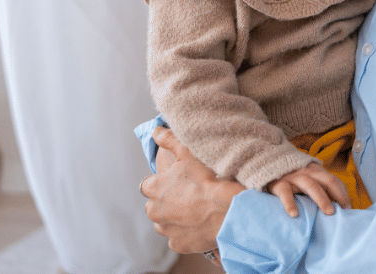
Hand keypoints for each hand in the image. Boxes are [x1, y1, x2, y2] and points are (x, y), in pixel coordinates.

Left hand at [140, 126, 244, 253]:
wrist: (228, 209)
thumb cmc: (207, 179)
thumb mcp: (188, 152)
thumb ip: (168, 140)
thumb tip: (155, 130)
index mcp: (153, 188)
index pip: (147, 185)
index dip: (161, 182)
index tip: (175, 181)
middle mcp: (154, 211)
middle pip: (155, 205)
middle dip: (166, 201)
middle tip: (187, 194)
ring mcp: (166, 230)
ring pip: (164, 223)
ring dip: (174, 217)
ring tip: (194, 209)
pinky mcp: (178, 244)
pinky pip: (177, 238)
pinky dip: (185, 232)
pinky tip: (199, 223)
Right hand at [267, 162, 350, 217]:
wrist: (264, 161)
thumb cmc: (290, 176)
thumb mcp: (306, 177)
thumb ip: (319, 186)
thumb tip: (336, 203)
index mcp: (315, 170)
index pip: (333, 180)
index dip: (342, 193)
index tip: (348, 208)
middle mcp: (307, 172)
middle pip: (326, 180)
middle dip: (337, 194)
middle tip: (343, 210)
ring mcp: (293, 177)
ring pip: (310, 185)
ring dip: (322, 198)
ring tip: (329, 212)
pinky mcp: (278, 183)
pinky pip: (285, 193)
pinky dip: (290, 204)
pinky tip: (295, 215)